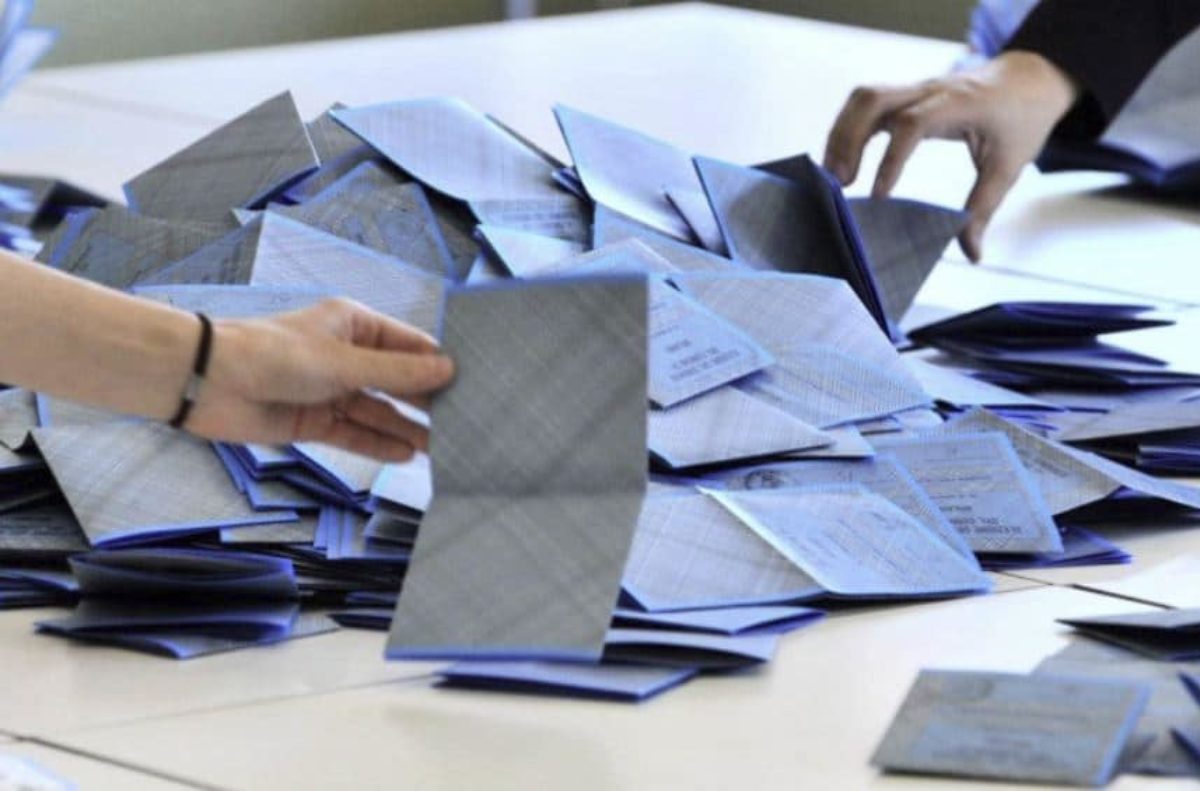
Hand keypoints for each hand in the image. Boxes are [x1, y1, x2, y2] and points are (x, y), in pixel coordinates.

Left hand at [185, 298, 453, 460]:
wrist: (207, 383)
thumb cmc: (275, 356)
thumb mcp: (343, 363)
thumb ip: (396, 374)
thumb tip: (448, 371)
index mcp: (355, 326)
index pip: (409, 346)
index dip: (439, 364)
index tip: (475, 383)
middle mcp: (347, 357)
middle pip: (396, 382)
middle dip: (426, 400)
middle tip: (465, 421)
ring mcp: (331, 391)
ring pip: (378, 411)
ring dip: (406, 427)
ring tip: (443, 446)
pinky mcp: (314, 421)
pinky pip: (354, 434)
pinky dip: (377, 444)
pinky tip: (406, 455)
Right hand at [824, 51, 1078, 261]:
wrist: (1031, 77)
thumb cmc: (1022, 120)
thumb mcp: (1010, 167)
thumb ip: (984, 209)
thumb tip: (972, 254)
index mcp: (959, 105)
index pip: (911, 124)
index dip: (890, 160)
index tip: (878, 197)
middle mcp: (930, 90)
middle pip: (873, 99)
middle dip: (848, 139)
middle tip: (839, 183)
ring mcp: (915, 88)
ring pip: (863, 98)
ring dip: (841, 133)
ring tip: (833, 175)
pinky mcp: (906, 94)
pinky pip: (866, 104)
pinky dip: (848, 129)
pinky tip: (842, 161)